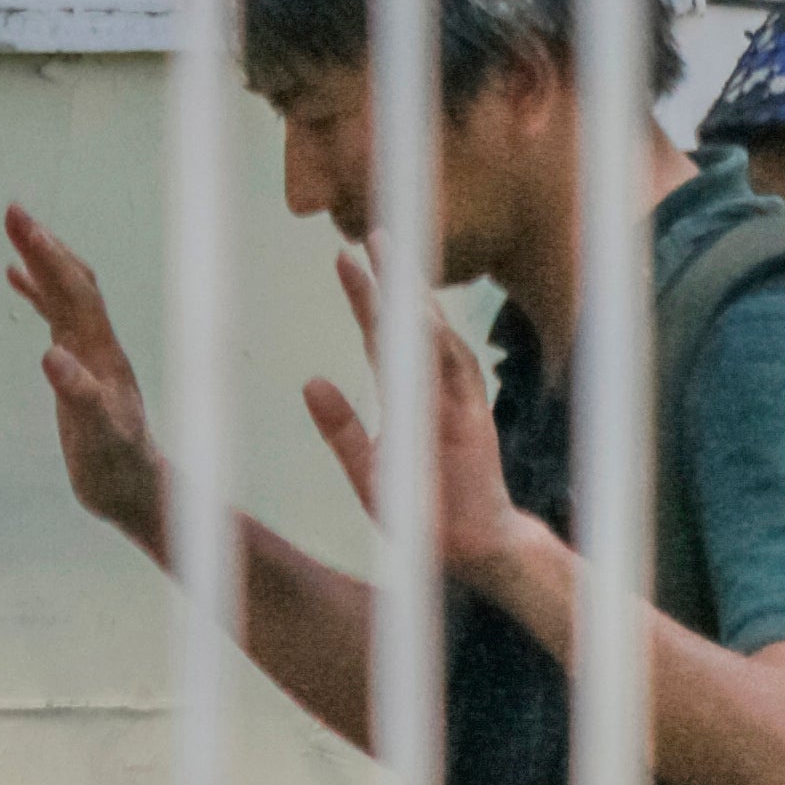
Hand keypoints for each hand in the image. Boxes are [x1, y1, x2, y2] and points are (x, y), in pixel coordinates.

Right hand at [5, 205, 169, 557]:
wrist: (134, 488)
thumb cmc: (117, 466)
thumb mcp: (96, 437)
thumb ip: (78, 396)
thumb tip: (52, 355)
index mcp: (102, 354)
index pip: (76, 292)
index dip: (50, 259)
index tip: (23, 225)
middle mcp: (99, 345)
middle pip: (73, 281)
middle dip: (44, 245)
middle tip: (12, 209)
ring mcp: (90, 352)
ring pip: (65, 293)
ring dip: (41, 259)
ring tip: (14, 226)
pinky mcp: (78, 365)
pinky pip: (56, 315)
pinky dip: (37, 292)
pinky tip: (16, 277)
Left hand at [303, 243, 541, 590]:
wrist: (469, 551)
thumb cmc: (422, 512)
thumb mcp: (367, 469)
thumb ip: (341, 428)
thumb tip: (310, 381)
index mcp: (406, 395)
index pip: (379, 335)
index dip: (363, 296)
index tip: (343, 257)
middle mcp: (433, 388)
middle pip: (409, 322)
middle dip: (392, 279)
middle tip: (373, 233)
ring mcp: (456, 400)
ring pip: (435, 338)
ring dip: (416, 300)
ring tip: (395, 261)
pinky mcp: (474, 419)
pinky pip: (457, 375)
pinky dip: (441, 345)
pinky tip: (423, 318)